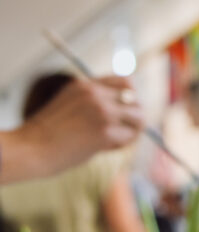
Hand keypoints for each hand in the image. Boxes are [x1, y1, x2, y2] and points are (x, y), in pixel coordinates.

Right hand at [16, 76, 143, 177]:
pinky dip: (123, 144)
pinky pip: (130, 137)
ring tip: (113, 141)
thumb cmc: (47, 133)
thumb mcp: (70, 104)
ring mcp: (102, 112)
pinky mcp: (104, 132)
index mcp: (87, 85)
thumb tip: (130, 107)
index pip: (126, 82)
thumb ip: (96, 100)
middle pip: (136, 100)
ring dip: (130, 132)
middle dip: (132, 118)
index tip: (123, 111)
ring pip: (138, 118)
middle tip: (120, 131)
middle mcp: (96, 94)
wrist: (28, 150)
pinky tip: (106, 148)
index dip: (130, 98)